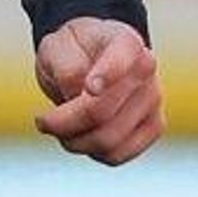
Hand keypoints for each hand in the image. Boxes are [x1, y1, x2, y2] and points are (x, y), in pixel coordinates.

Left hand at [33, 17, 163, 166]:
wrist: (91, 58)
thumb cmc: (72, 52)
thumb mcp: (57, 48)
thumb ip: (67, 69)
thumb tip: (80, 98)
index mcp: (125, 42)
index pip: (119, 62)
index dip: (105, 77)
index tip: (89, 88)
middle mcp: (146, 70)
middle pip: (101, 112)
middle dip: (63, 123)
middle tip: (43, 120)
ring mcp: (153, 100)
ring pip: (108, 140)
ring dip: (74, 142)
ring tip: (59, 129)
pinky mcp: (152, 127)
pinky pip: (117, 155)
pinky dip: (91, 153)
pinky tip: (79, 137)